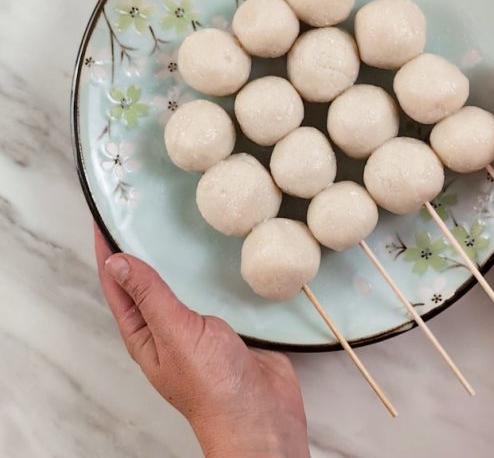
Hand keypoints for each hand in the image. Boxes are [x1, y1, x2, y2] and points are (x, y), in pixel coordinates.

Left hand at [95, 231, 309, 457]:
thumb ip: (149, 296)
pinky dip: (217, 267)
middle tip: (145, 204)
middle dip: (144, 245)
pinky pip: (217, 288)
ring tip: (184, 215)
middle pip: (150, 280)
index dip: (108, 250)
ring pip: (185, 282)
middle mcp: (169, 329)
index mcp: (145, 334)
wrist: (262, 417)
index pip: (118, 284)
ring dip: (183, 254)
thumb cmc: (213, 388)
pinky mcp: (231, 324)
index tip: (104, 213)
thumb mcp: (173, 333)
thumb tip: (115, 261)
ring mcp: (200, 327)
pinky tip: (225, 246)